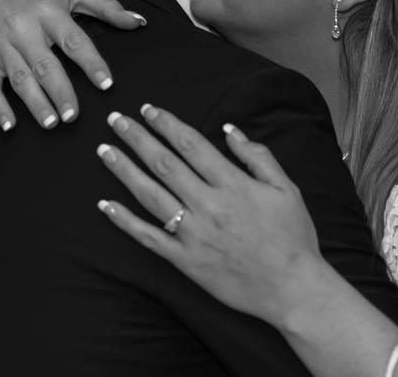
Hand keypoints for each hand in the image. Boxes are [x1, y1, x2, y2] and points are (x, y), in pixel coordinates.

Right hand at [0, 0, 145, 130]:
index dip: (91, 63)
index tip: (106, 84)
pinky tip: (10, 125)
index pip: (73, 40)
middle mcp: (22, 29)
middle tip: (74, 116)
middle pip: (44, 64)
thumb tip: (139, 21)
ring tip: (52, 123)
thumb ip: (106, 7)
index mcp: (48, 12)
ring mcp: (1, 46)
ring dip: (34, 103)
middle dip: (60, 91)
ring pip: (19, 78)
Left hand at [96, 105, 328, 327]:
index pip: (191, 145)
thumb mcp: (286, 188)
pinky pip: (149, 238)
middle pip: (164, 164)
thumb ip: (257, 156)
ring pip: (151, 195)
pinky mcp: (185, 261)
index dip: (167, 124)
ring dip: (124, 170)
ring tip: (104, 150)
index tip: (148, 110)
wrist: (292, 288)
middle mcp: (209, 205)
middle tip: (116, 120)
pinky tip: (106, 205)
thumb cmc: (293, 237)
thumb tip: (229, 130)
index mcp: (233, 184)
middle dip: (137, 138)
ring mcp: (194, 234)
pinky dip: (125, 221)